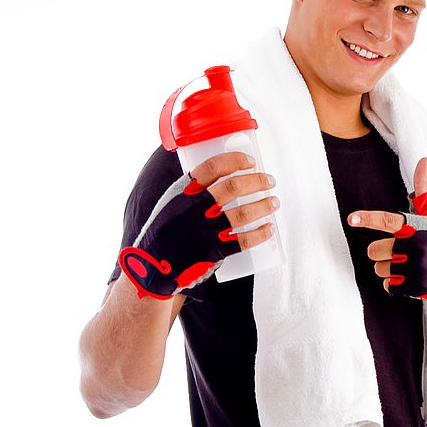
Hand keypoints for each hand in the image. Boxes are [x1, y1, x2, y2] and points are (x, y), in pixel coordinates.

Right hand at [119, 152, 278, 299]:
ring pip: (243, 213)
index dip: (235, 160)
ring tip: (274, 202)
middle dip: (257, 181)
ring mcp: (205, 230)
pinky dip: (260, 234)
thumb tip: (223, 177)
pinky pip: (243, 240)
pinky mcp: (213, 251)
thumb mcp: (171, 204)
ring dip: (263, 206)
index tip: (250, 161)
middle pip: (234, 187)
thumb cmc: (165, 232)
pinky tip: (269, 229)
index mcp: (183, 192)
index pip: (213, 166)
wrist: (153, 266)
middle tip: (270, 181)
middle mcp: (195, 208)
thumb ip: (192, 192)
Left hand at [348, 158, 426, 303]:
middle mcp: (415, 247)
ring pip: (380, 269)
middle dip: (381, 253)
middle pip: (375, 250)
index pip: (387, 220)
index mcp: (416, 227)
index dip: (368, 219)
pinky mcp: (415, 286)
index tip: (351, 218)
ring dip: (389, 269)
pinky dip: (395, 284)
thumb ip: (424, 189)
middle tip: (398, 253)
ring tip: (407, 266)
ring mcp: (415, 267)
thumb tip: (424, 160)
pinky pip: (389, 286)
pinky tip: (409, 279)